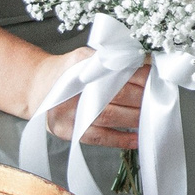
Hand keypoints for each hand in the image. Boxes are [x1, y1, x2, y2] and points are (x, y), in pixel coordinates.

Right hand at [29, 50, 145, 147]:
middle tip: (157, 98)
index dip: (139, 75)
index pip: (116, 70)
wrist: (37, 87)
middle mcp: (74, 89)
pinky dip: (120, 139)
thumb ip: (109, 58)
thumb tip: (142, 63)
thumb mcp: (84, 56)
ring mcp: (70, 112)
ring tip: (151, 116)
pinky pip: (98, 137)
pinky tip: (136, 138)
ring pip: (109, 116)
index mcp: (80, 65)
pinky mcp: (68, 131)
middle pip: (115, 93)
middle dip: (140, 97)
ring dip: (134, 117)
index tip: (154, 78)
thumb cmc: (67, 71)